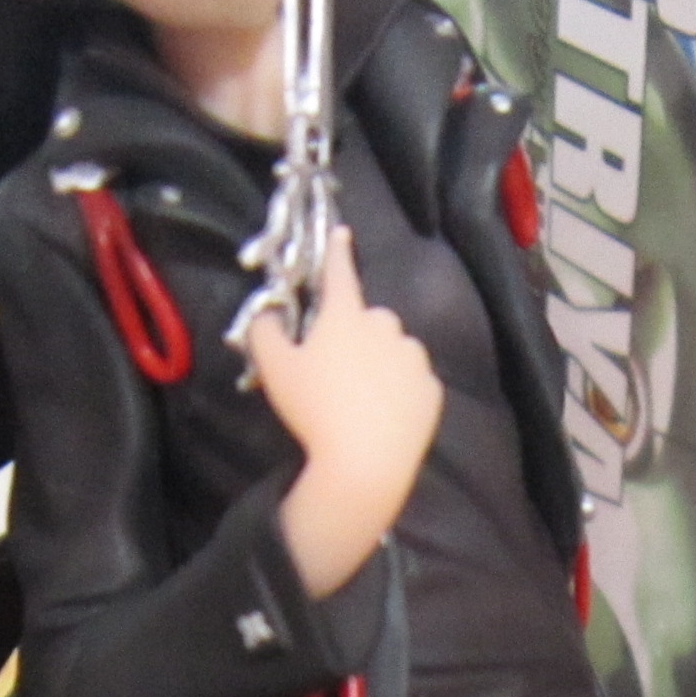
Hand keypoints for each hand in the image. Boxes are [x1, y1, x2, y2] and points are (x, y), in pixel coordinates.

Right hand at [258, 230, 441, 600]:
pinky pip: (413, 381)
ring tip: (362, 398)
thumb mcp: (274, 369)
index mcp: (346, 316)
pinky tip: (384, 416)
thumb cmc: (314, 410)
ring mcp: (413, 358)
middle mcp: (386, 327)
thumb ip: (264, 332)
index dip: (337, 252)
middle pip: (369, 318)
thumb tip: (267, 314)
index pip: (340, 272)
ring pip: (395, 349)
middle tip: (336, 369)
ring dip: (381, 362)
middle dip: (356, 333)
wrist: (364, 462)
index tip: (342, 234)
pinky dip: (400, 390)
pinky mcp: (431, 390)